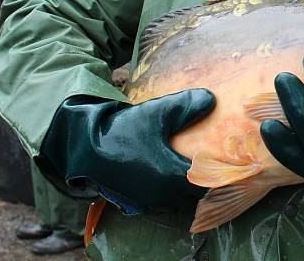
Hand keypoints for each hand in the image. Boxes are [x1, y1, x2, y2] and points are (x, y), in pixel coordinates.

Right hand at [40, 89, 214, 214]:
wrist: (84, 145)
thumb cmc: (123, 130)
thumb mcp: (158, 112)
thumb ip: (188, 106)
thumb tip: (212, 99)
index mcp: (171, 176)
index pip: (207, 181)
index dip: (215, 169)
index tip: (219, 155)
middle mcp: (161, 196)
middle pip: (193, 193)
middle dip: (201, 177)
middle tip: (205, 158)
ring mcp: (146, 203)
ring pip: (176, 199)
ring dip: (183, 185)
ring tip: (185, 164)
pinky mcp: (133, 204)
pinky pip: (159, 201)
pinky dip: (166, 190)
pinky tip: (163, 170)